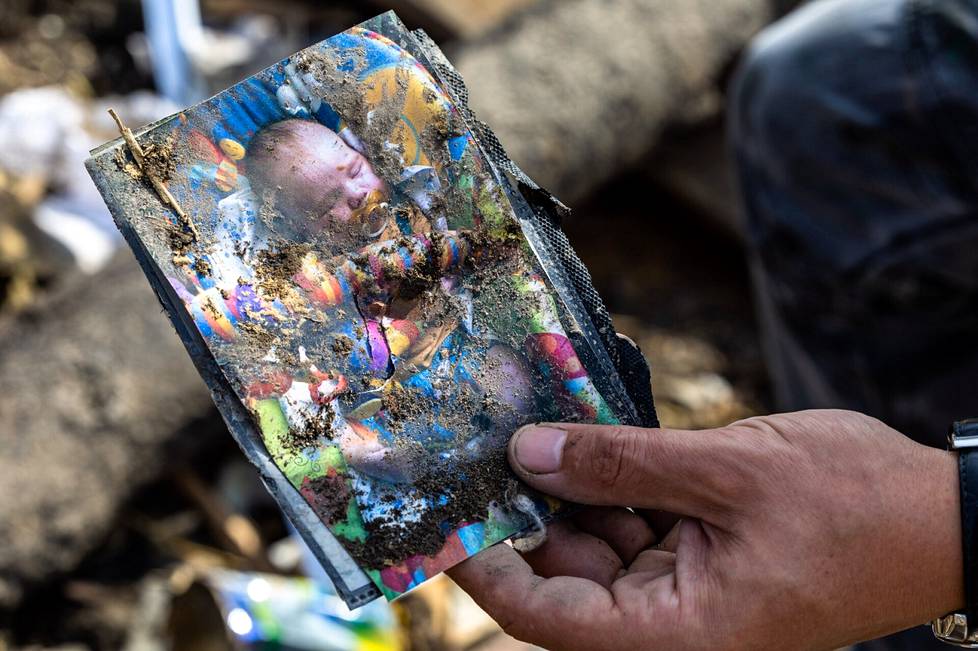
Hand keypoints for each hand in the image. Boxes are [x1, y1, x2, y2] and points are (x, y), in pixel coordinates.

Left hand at [448, 410, 962, 649]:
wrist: (945, 514)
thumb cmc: (858, 506)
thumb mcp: (731, 472)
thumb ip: (623, 464)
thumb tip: (528, 454)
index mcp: (680, 634)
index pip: (548, 618)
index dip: (486, 571)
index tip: (439, 521)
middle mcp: (675, 623)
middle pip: (565, 575)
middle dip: (524, 511)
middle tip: (479, 445)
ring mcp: (688, 589)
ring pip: (596, 543)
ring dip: (567, 489)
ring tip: (528, 427)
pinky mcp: (702, 555)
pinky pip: (635, 523)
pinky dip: (611, 483)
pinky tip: (585, 437)